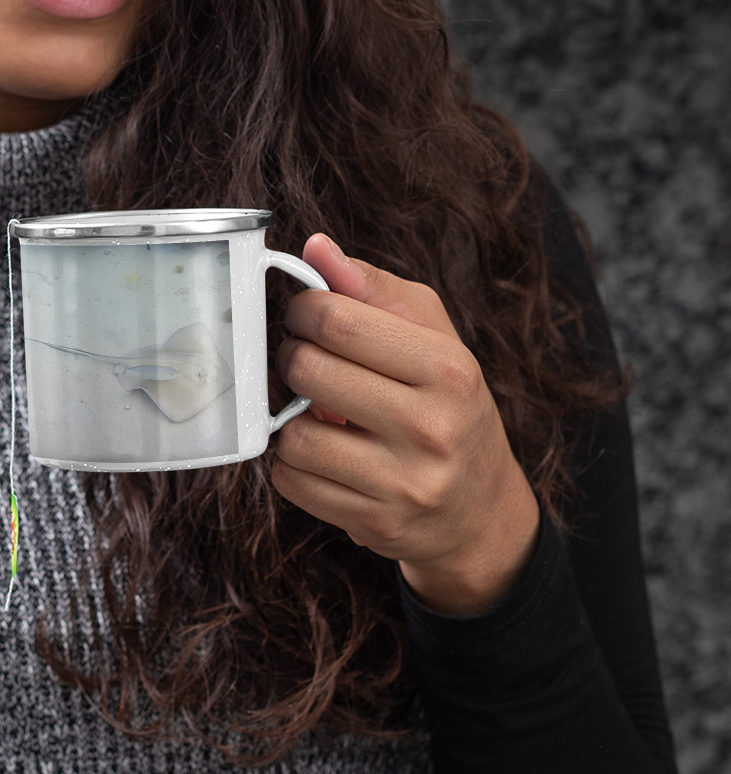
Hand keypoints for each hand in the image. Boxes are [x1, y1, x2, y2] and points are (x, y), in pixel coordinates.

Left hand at [270, 234, 540, 615]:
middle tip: (305, 360)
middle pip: (309, 371)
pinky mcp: (376, 523)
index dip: (304, 309)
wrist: (481, 510)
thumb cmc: (450, 409)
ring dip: (292, 422)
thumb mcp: (436, 339)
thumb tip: (317, 250)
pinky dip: (293, 465)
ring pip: (295, 435)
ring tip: (317, 415)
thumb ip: (376, 290)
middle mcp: (430, 428)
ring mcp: (404, 483)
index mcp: (449, 370)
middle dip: (293, 359)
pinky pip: (293, 483)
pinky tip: (323, 455)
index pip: (339, 320)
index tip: (305, 315)